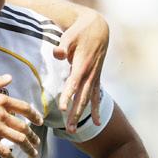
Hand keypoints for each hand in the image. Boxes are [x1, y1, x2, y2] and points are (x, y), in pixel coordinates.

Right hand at [0, 74, 43, 157]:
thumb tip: (9, 78)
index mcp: (0, 99)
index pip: (24, 108)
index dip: (35, 115)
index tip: (40, 121)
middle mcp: (1, 114)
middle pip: (24, 127)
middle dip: (33, 136)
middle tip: (37, 142)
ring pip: (18, 140)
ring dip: (28, 148)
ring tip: (33, 153)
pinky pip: (4, 152)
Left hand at [55, 8, 108, 132]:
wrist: (99, 27)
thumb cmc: (81, 31)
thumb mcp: (70, 35)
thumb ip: (63, 45)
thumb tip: (57, 53)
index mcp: (82, 65)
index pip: (74, 84)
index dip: (68, 96)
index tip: (62, 109)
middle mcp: (90, 74)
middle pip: (81, 97)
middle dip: (75, 114)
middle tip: (69, 129)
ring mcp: (94, 77)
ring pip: (88, 100)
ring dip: (81, 115)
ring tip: (73, 131)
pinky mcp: (96, 77)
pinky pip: (95, 96)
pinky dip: (95, 109)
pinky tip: (97, 122)